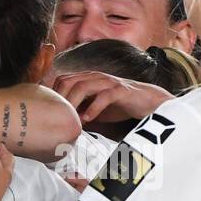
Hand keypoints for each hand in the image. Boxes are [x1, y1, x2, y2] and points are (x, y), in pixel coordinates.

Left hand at [53, 71, 172, 123]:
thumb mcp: (96, 108)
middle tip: (59, 118)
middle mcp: (96, 77)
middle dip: (61, 99)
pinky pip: (104, 96)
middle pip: (69, 81)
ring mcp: (109, 82)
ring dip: (74, 103)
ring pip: (84, 86)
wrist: (149, 102)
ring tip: (72, 120)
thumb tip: (64, 123)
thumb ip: (81, 111)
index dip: (54, 95)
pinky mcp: (122, 90)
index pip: (63, 80)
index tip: (52, 112)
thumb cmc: (121, 105)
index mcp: (89, 78)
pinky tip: (88, 119)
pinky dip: (93, 108)